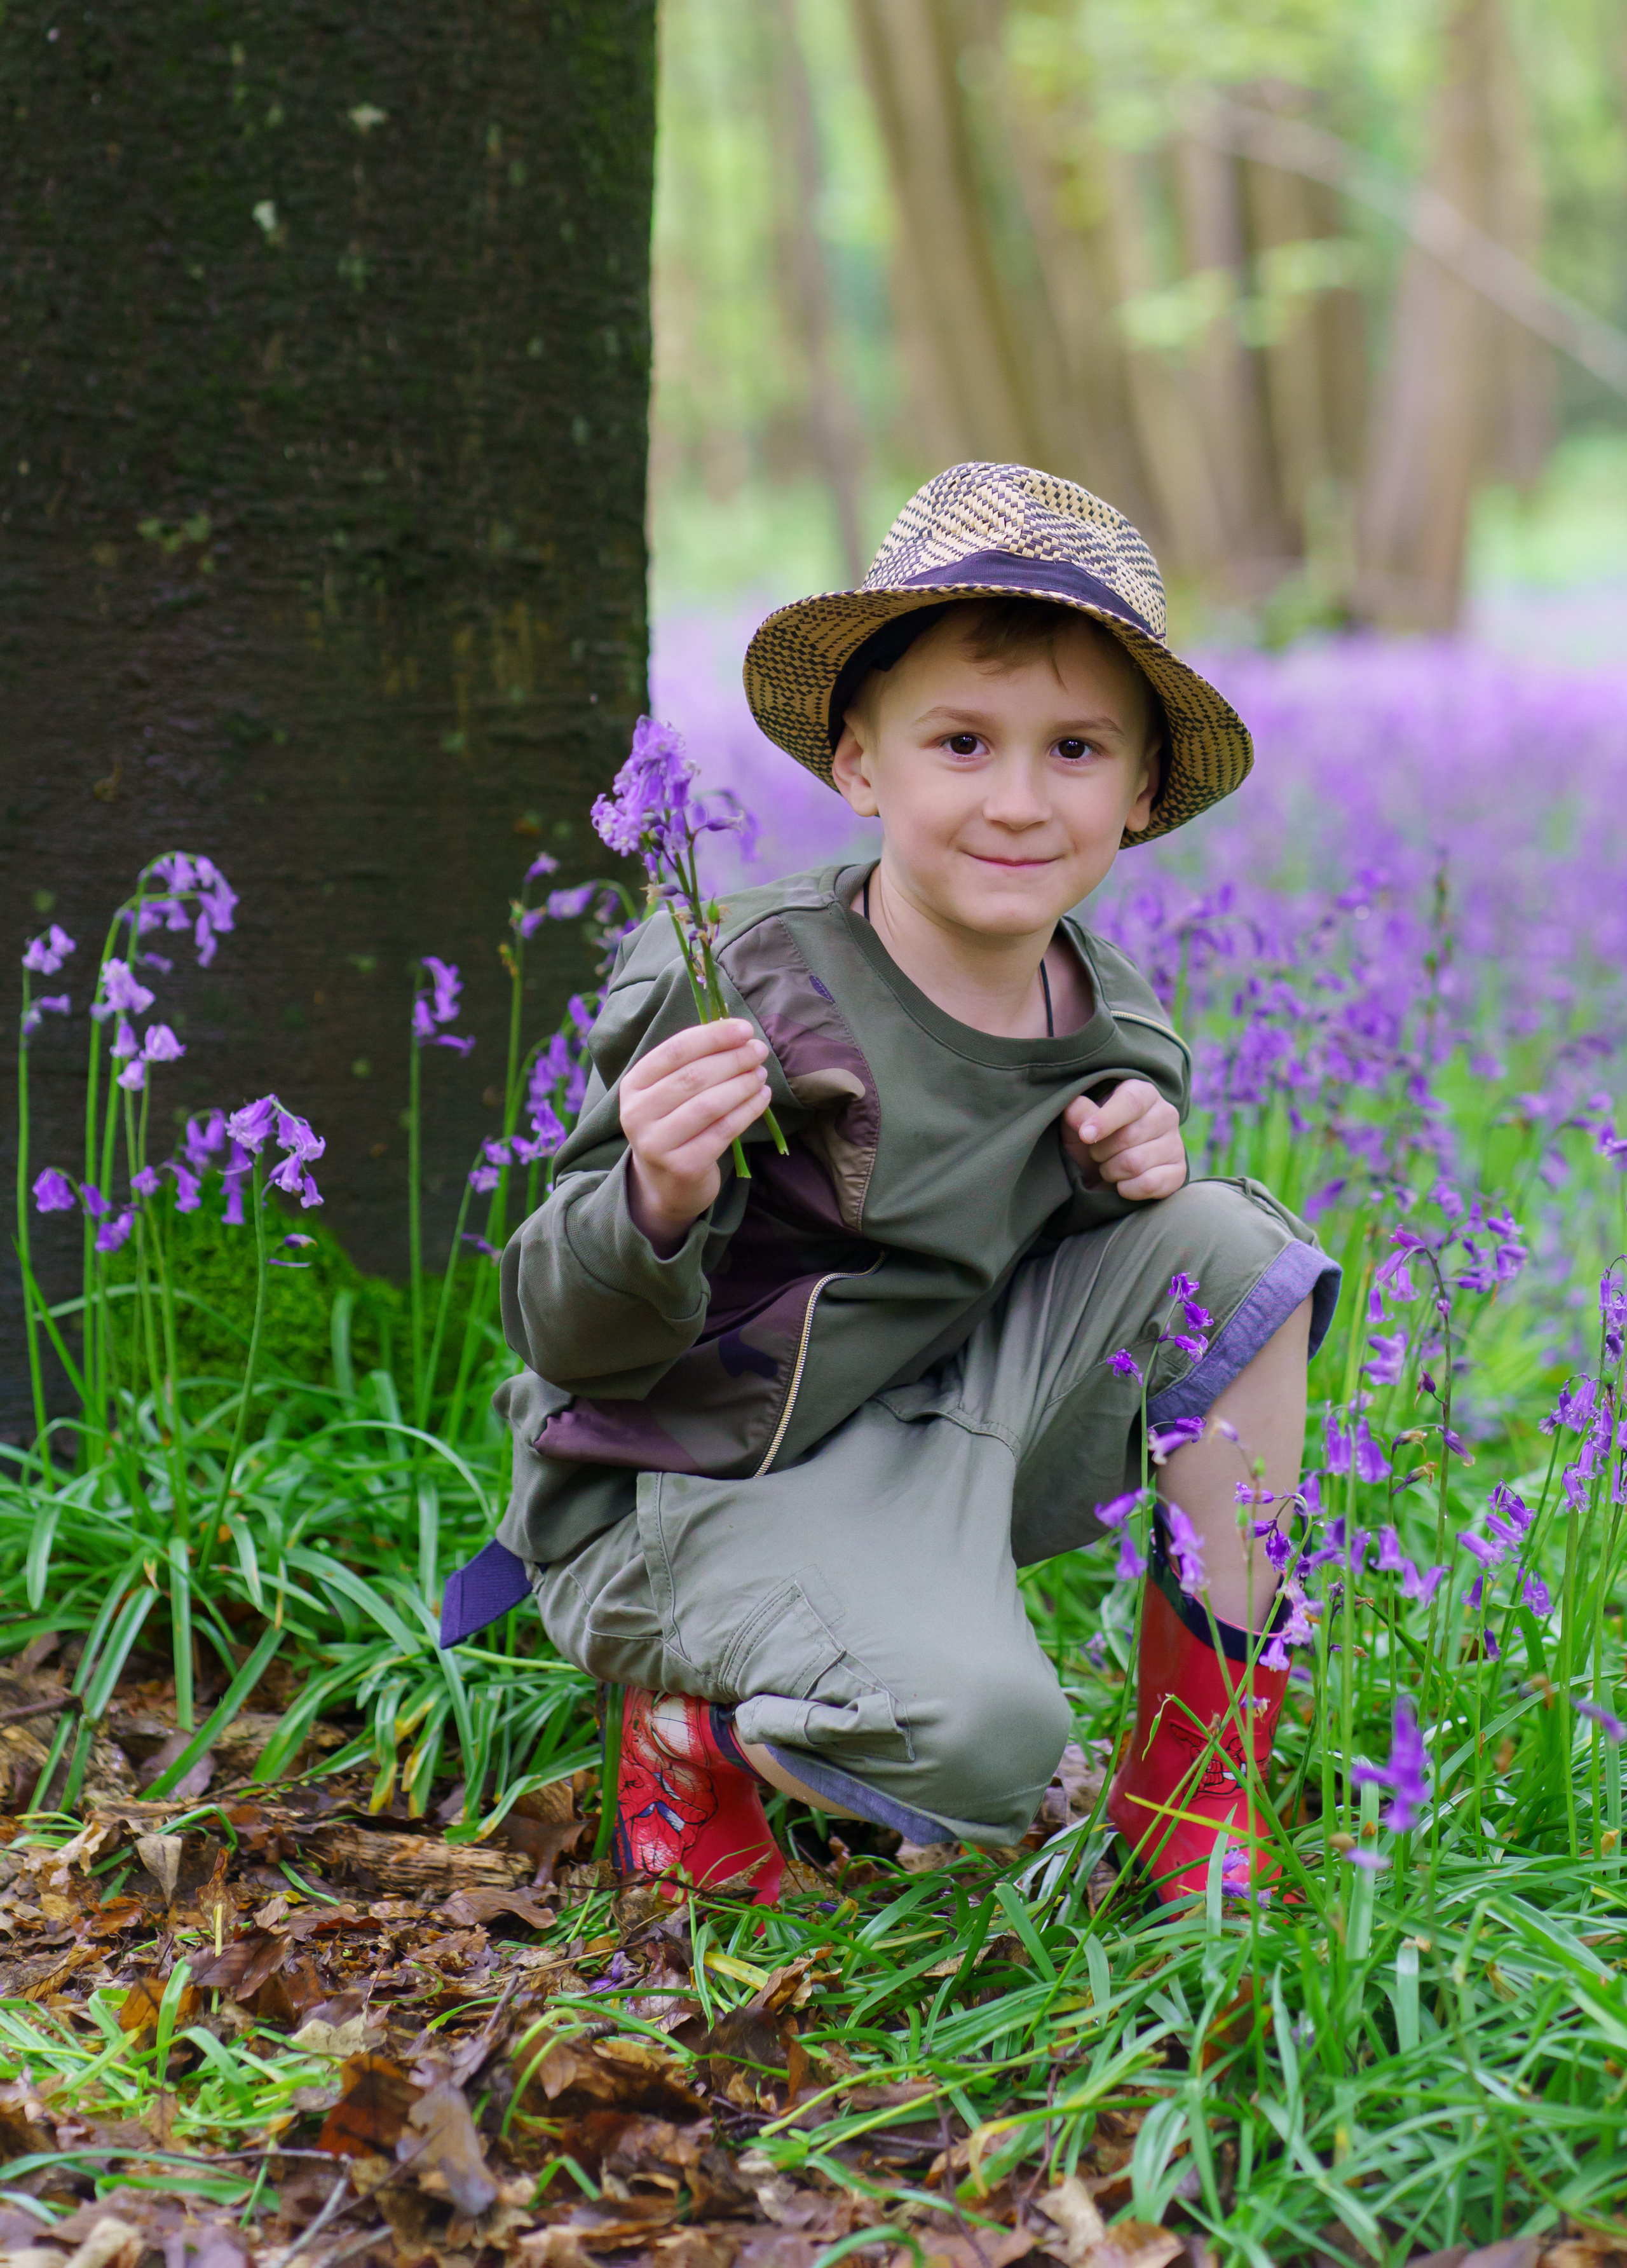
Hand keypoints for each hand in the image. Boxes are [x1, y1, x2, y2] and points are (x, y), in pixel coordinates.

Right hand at [621, 1019, 771, 1252]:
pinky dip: (748, 1110)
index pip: (675, 1050)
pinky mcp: (683, 1166)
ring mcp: (657, 1143)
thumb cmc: (674, 1125)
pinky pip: (723, 1131)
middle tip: (759, 1051)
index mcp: (633, 1085)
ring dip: (742, 1084)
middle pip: (693, 1076)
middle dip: (733, 1059)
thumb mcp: (669, 1092)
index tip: (744, 1029)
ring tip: (761, 1074)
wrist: (665, 1185)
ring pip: (709, 1104)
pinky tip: (762, 1098)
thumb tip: (737, 1033)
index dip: (713, 1036)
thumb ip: (693, 1063)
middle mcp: (637, 1113)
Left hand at [1062, 1078, 1185, 1201]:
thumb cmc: (1093, 1138)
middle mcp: (1166, 1114)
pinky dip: (1127, 1189)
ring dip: (1111, 1171)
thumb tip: (1084, 1122)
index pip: (1130, 1102)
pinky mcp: (1178, 1172)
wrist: (1102, 1171)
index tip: (1085, 1136)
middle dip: (1101, 1151)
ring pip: (1136, 1164)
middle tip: (1096, 1153)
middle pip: (1129, 1137)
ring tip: (1110, 1166)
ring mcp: (1175, 1143)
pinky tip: (1122, 1183)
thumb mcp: (1076, 1122)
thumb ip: (1077, 1113)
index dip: (1106, 1120)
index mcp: (1142, 1093)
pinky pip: (1150, 1184)